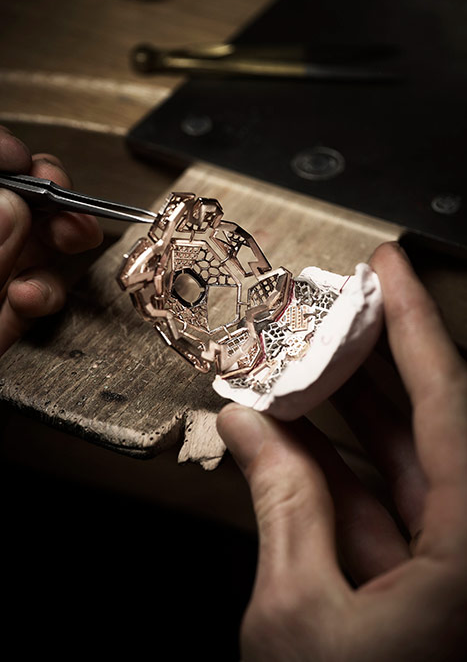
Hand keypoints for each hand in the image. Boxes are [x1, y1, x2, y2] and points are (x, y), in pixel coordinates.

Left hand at [0, 125, 102, 354]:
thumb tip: (11, 205)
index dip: (6, 154)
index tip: (24, 159)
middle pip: (25, 200)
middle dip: (52, 193)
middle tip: (63, 198)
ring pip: (36, 244)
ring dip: (60, 243)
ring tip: (64, 241)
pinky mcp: (3, 318)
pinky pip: (35, 296)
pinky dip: (42, 297)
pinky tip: (26, 298)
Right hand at [217, 242, 466, 661]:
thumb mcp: (297, 618)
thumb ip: (280, 507)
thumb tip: (246, 428)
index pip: (449, 399)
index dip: (414, 322)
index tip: (388, 265)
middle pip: (430, 422)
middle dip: (374, 361)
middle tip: (333, 310)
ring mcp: (454, 569)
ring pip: (403, 466)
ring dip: (347, 417)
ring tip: (300, 366)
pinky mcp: (428, 591)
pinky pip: (384, 512)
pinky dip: (336, 477)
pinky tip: (291, 445)